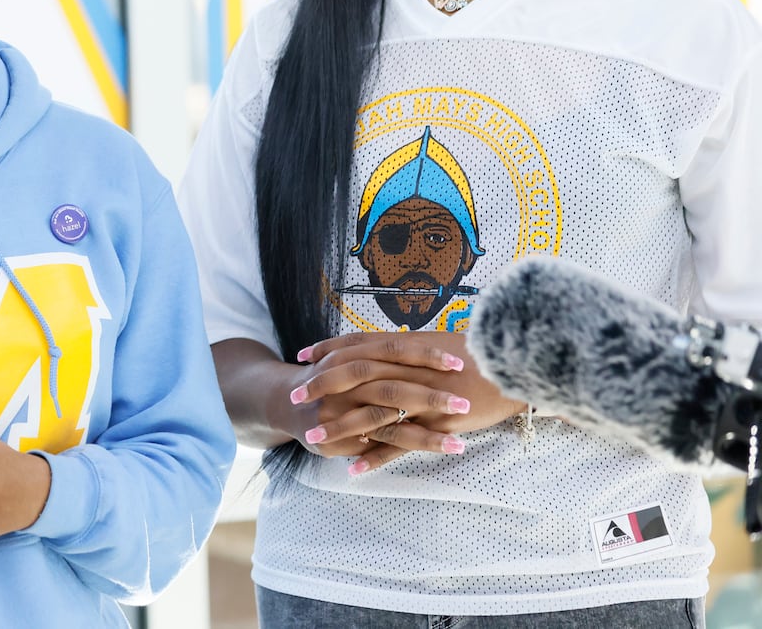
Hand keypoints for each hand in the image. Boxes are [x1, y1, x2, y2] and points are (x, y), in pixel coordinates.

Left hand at [292, 331, 526, 473]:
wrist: (520, 367)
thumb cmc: (484, 354)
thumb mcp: (441, 345)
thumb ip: (411, 348)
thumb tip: (389, 347)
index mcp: (408, 347)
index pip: (358, 345)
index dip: (328, 349)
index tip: (301, 356)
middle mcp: (409, 370)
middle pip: (354, 375)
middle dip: (321, 385)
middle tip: (293, 396)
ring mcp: (422, 398)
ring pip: (371, 413)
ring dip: (339, 426)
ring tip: (311, 438)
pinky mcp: (437, 424)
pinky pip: (401, 444)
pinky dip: (375, 457)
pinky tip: (353, 468)